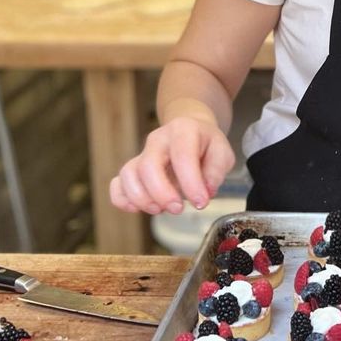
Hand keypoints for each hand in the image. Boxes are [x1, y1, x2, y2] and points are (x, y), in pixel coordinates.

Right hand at [109, 117, 234, 214]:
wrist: (190, 130)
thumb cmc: (206, 145)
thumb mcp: (222, 151)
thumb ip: (217, 170)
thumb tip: (205, 191)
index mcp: (183, 131)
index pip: (182, 156)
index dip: (191, 183)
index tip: (201, 202)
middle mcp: (158, 139)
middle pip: (148, 166)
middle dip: (162, 194)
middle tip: (178, 209)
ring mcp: (142, 153)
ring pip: (128, 174)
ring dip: (142, 199)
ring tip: (160, 210)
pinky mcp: (132, 168)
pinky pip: (117, 183)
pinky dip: (123, 199)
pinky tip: (137, 209)